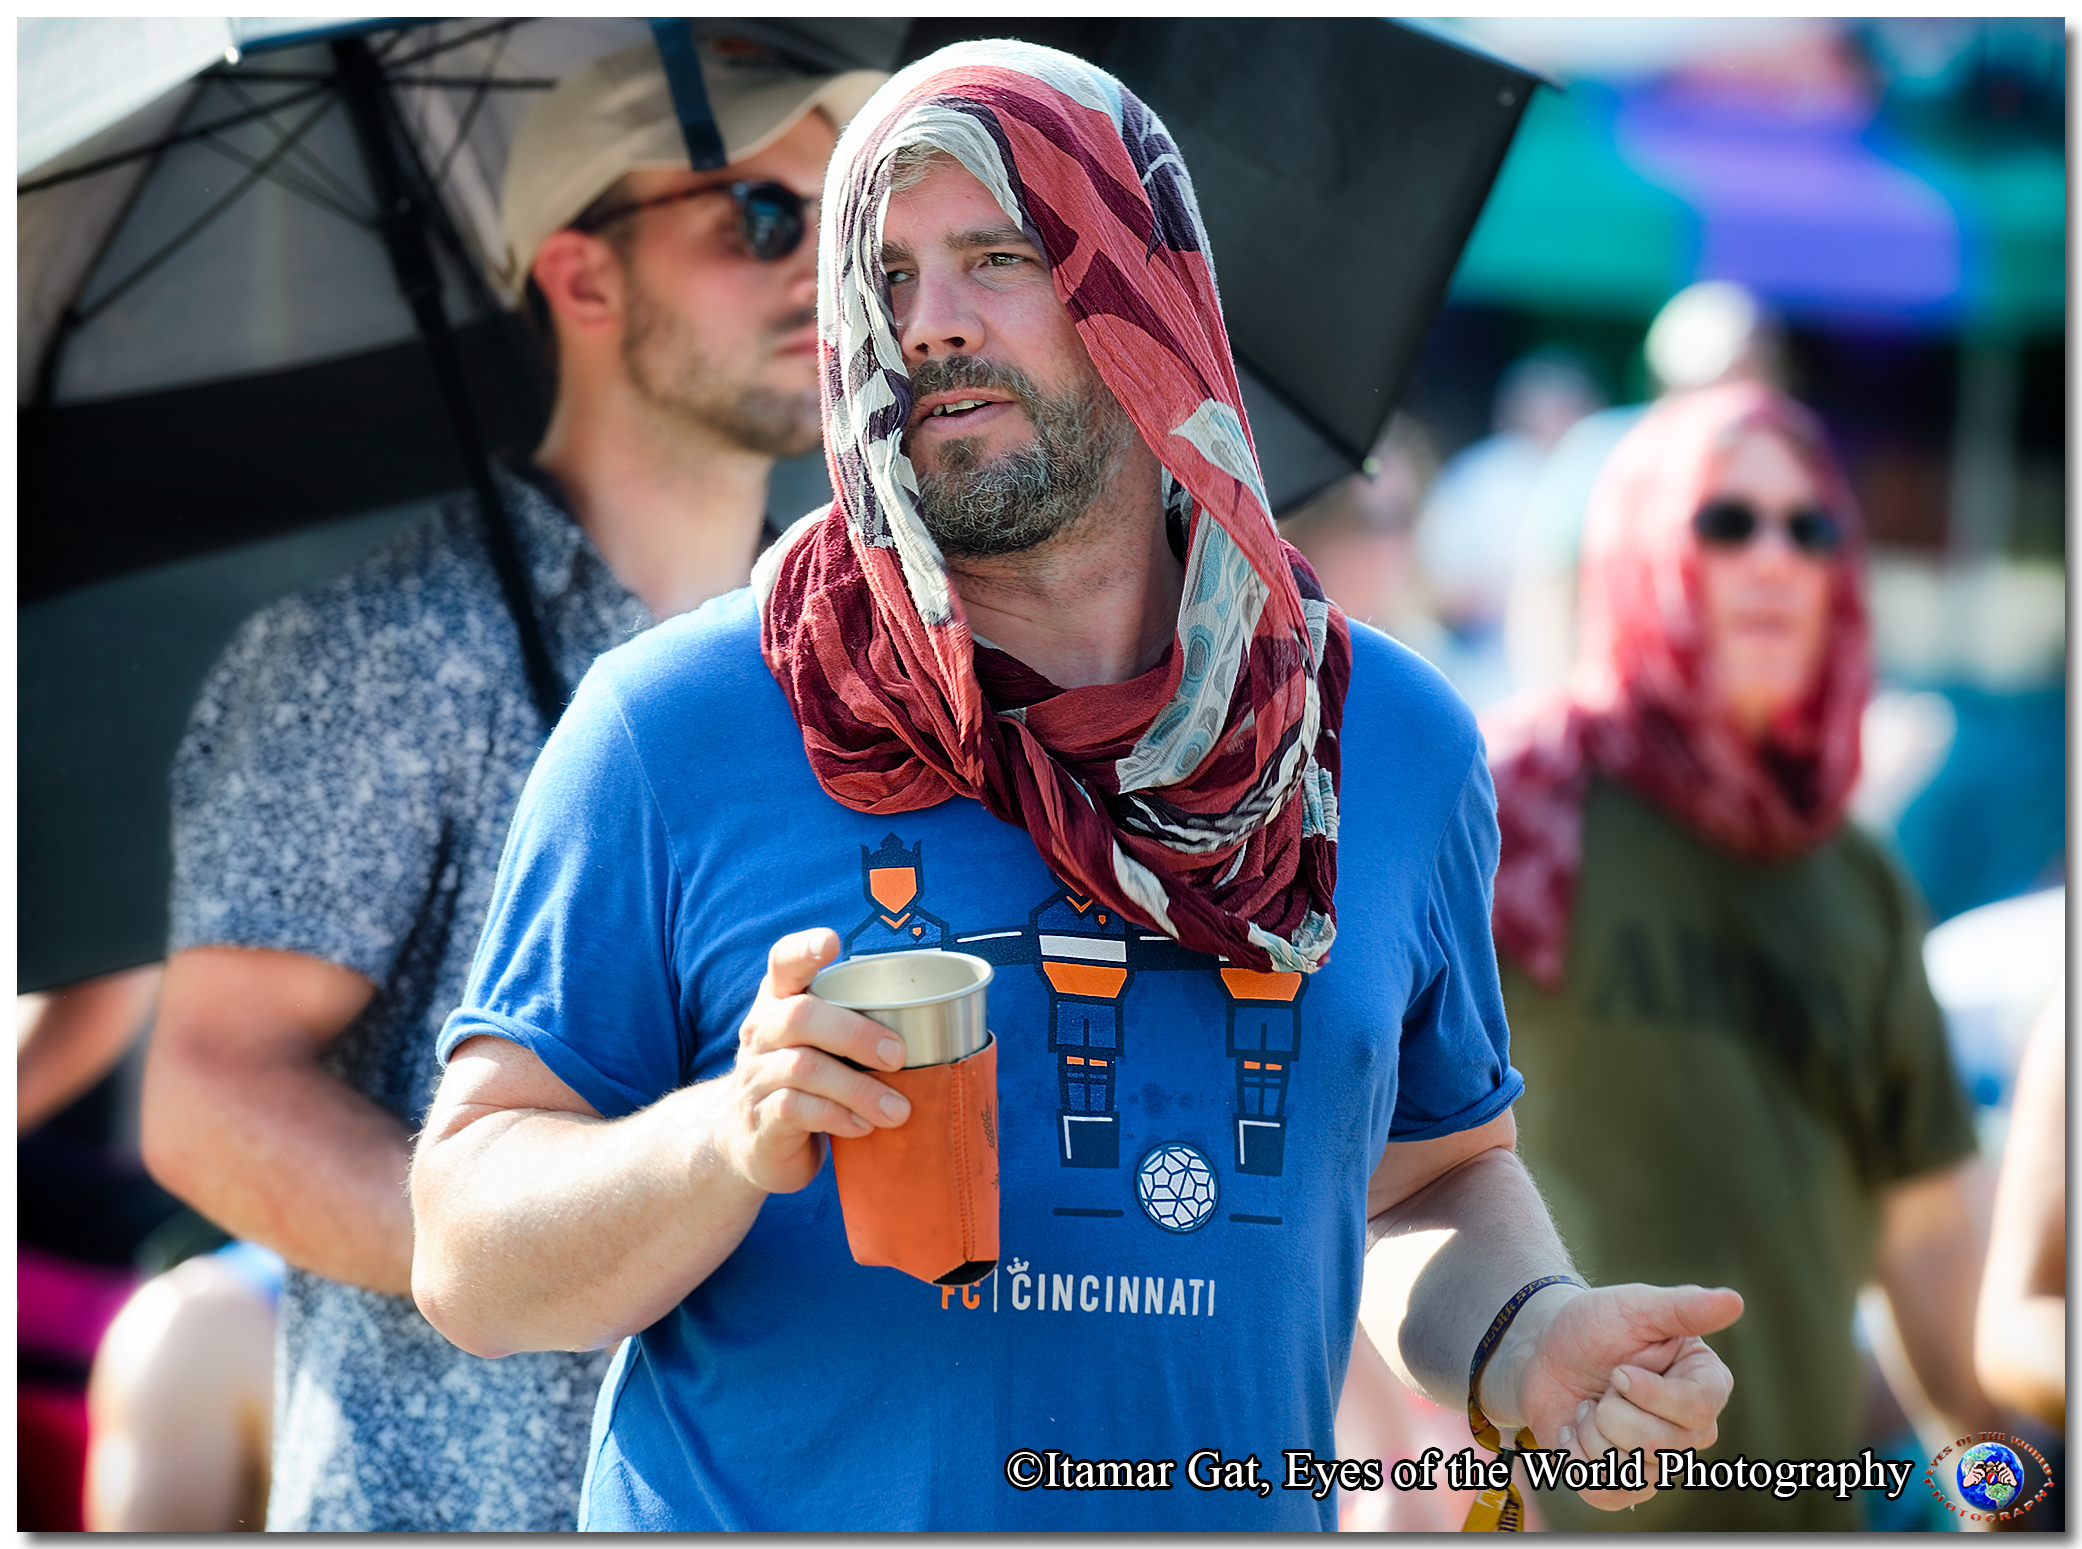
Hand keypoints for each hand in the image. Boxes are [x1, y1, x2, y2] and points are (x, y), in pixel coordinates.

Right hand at [713, 929, 911, 1195]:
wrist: (746, 1144)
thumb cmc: (802, 1083)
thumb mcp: (817, 1045)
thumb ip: (854, 1026)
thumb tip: (940, 1020)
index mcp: (778, 1003)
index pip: (783, 962)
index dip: (804, 948)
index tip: (832, 942)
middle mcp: (760, 1032)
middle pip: (800, 1016)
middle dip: (856, 1033)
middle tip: (898, 1056)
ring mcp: (755, 1077)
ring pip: (803, 1068)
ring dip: (859, 1089)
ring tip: (897, 1110)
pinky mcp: (759, 1121)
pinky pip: (796, 1110)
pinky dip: (838, 1118)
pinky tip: (863, 1127)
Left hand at [1502, 1282, 1741, 1509]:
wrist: (1543, 1351)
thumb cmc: (1595, 1325)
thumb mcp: (1635, 1307)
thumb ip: (1684, 1307)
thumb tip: (1735, 1300)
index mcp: (1706, 1383)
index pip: (1697, 1409)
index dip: (1648, 1394)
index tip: (1619, 1370)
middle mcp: (1692, 1429)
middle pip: (1659, 1445)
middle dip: (1611, 1410)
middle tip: (1604, 1385)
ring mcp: (1660, 1459)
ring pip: (1628, 1469)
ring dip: (1590, 1430)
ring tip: (1589, 1406)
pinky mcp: (1625, 1482)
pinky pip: (1604, 1491)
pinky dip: (1575, 1458)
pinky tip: (1574, 1432)